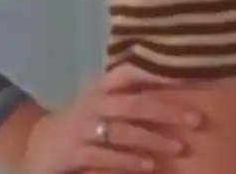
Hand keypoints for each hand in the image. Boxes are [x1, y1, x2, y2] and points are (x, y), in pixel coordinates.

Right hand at [21, 63, 200, 173]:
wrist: (40, 143)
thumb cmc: (84, 119)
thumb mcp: (103, 100)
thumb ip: (130, 91)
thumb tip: (174, 78)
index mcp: (103, 86)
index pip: (131, 72)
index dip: (158, 72)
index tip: (188, 74)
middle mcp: (95, 103)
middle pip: (134, 104)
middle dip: (166, 111)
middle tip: (195, 119)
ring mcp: (84, 129)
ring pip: (123, 133)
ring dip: (153, 140)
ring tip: (179, 148)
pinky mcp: (76, 153)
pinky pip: (106, 157)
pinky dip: (128, 162)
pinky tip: (149, 166)